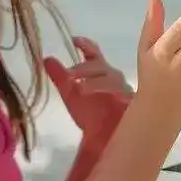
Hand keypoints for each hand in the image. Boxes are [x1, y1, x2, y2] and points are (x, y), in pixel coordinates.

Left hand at [44, 36, 132, 151]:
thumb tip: (45, 58)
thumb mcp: (71, 93)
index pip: (94, 55)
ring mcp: (125, 92)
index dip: (86, 46)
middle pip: (102, 68)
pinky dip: (116, 98)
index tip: (74, 40)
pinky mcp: (134, 106)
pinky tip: (106, 101)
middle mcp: (114, 79)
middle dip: (86, 68)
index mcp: (100, 73)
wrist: (104, 140)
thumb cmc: (90, 113)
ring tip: (81, 89)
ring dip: (97, 83)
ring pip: (113, 82)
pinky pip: (126, 98)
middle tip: (70, 75)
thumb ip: (59, 76)